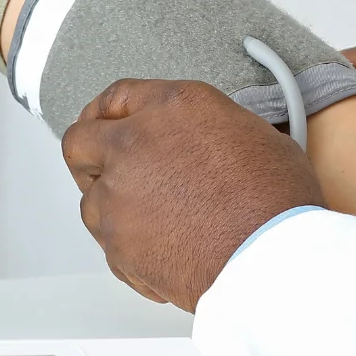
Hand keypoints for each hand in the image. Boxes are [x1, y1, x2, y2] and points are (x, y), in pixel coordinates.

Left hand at [61, 79, 324, 312]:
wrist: (269, 258)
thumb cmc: (275, 202)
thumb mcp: (254, 136)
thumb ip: (210, 130)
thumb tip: (206, 143)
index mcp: (171, 107)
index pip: (118, 98)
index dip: (108, 114)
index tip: (105, 126)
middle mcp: (133, 144)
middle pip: (80, 142)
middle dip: (90, 158)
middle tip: (109, 172)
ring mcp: (117, 195)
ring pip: (91, 200)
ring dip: (115, 210)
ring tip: (157, 223)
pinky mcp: (115, 242)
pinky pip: (110, 247)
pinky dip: (131, 252)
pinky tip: (164, 252)